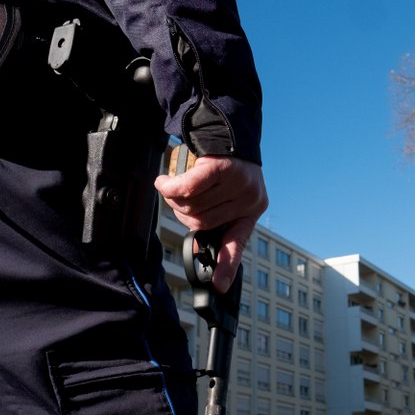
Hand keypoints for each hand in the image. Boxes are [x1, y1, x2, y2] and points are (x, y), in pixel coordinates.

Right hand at [154, 155, 267, 291]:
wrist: (229, 126)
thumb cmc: (226, 164)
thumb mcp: (229, 195)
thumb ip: (216, 218)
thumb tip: (200, 247)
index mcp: (251, 211)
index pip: (238, 243)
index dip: (227, 266)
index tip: (219, 287)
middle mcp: (250, 200)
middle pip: (202, 222)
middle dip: (183, 213)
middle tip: (176, 198)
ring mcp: (240, 184)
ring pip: (192, 205)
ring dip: (175, 198)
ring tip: (173, 185)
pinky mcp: (223, 167)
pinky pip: (188, 187)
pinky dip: (171, 187)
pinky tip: (163, 182)